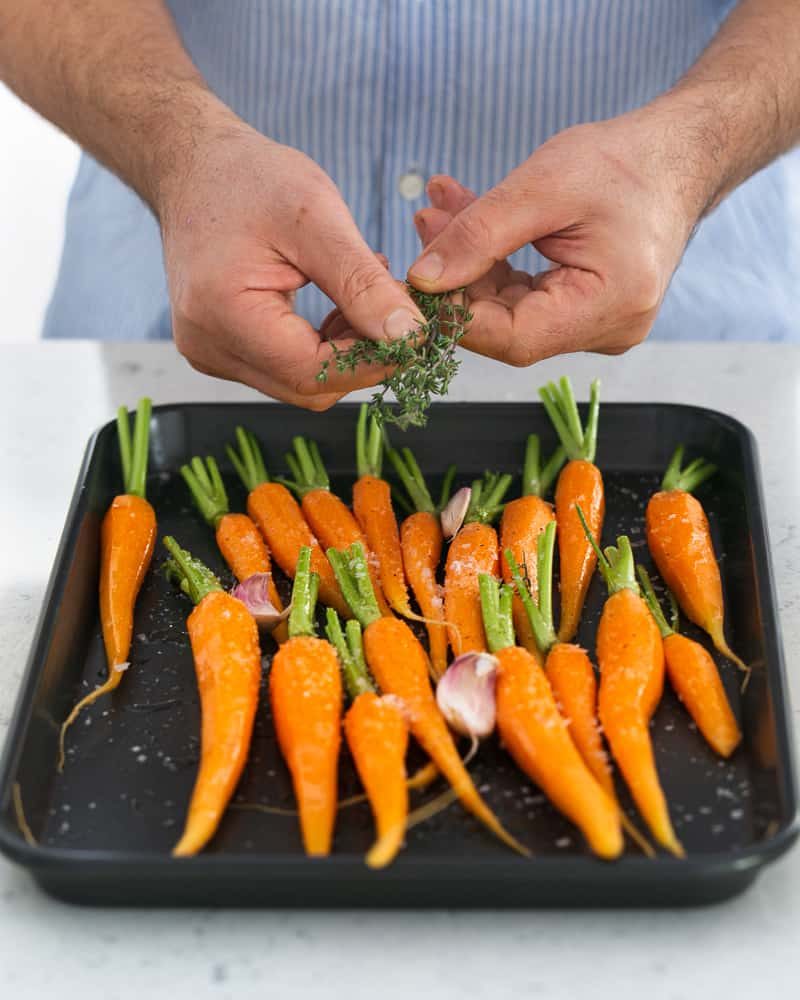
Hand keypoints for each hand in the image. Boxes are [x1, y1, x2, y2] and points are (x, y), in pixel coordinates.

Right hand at [159, 113, 423, 407]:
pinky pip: (285, 366)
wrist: (194, 168)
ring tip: (369, 298)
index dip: (370, 362)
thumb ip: (362, 283)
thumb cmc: (248, 179)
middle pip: (306, 386)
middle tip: (398, 312)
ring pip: (300, 381)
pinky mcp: (222, 350)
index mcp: (223, 315)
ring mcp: (211, 353)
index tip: (415, 336)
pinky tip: (342, 307)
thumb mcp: (316, 219)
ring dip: (345, 352)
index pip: (311, 372)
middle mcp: (208, 347)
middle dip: (361, 359)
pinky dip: (322, 346)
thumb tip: (407, 335)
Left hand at [408, 106, 714, 364]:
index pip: (514, 338)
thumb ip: (479, 235)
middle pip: (510, 326)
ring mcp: (597, 325)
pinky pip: (527, 296)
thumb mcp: (545, 186)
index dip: (458, 315)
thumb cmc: (626, 162)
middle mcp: (607, 329)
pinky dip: (494, 261)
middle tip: (424, 229)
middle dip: (459, 279)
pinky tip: (463, 220)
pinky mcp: (585, 310)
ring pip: (512, 309)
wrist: (678, 155)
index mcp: (610, 306)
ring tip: (437, 212)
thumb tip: (423, 279)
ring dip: (471, 263)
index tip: (416, 278)